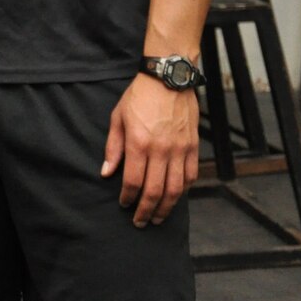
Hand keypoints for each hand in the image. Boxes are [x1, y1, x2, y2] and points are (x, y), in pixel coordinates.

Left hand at [102, 73, 199, 226]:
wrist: (168, 79)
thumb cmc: (139, 96)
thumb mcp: (118, 117)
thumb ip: (113, 147)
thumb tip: (106, 173)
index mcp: (139, 142)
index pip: (132, 180)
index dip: (127, 197)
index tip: (124, 205)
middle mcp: (161, 150)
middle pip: (155, 191)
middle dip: (146, 210)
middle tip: (140, 222)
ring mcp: (180, 149)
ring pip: (175, 189)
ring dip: (166, 208)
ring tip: (157, 218)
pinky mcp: (193, 147)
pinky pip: (191, 176)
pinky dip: (183, 191)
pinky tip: (175, 197)